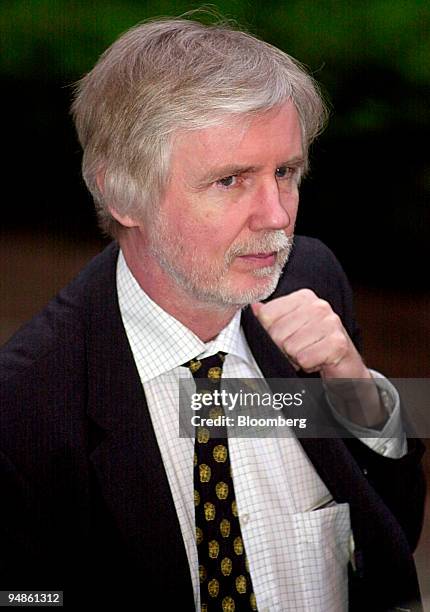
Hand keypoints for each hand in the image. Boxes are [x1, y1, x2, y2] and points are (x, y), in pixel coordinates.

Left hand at [251, 289, 386, 426]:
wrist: (345, 366)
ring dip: (297, 358)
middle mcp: (319, 305)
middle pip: (276, 333)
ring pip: (290, 347)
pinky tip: (319, 361)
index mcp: (303, 297)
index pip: (266, 315)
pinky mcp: (338, 343)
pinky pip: (305, 359)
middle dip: (284, 349)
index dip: (269, 334)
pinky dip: (309, 365)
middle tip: (299, 350)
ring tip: (310, 354)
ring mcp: (331, 322)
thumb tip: (253, 307)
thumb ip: (270, 317)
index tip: (286, 338)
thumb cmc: (313, 346)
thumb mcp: (290, 328)